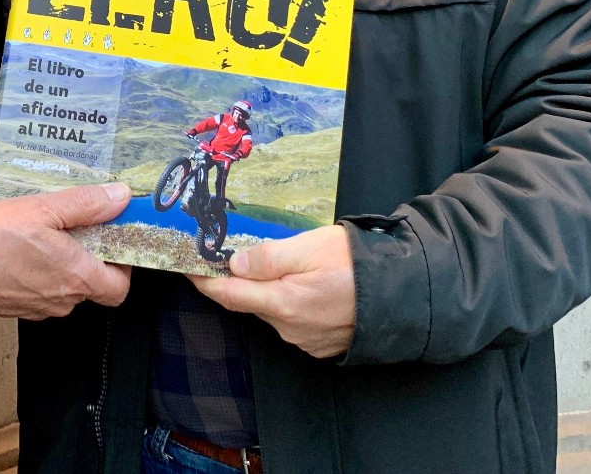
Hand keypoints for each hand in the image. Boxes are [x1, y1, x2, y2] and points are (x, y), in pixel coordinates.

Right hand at [0, 183, 132, 319]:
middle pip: (93, 284)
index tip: (113, 239)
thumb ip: (86, 203)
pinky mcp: (18, 306)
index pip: (120, 287)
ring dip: (63, 264)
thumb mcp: (44, 209)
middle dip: (90, 257)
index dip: (123, 264)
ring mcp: (39, 307)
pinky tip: (24, 248)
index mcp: (77, 276)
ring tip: (46, 233)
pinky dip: (40, 272)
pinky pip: (41, 290)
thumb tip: (120, 197)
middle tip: (77, 227)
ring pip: (66, 287)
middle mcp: (63, 299)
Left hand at [188, 223, 354, 358]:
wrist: (406, 294)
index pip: (228, 294)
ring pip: (271, 310)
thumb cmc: (359, 264)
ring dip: (268, 290)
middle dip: (239, 279)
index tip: (184, 266)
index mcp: (283, 303)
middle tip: (233, 250)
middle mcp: (289, 327)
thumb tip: (233, 264)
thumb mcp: (312, 247)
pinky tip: (305, 283)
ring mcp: (305, 338)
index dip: (203, 280)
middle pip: (249, 301)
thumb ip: (269, 257)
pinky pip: (292, 319)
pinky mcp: (320, 342)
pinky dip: (288, 300)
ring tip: (283, 263)